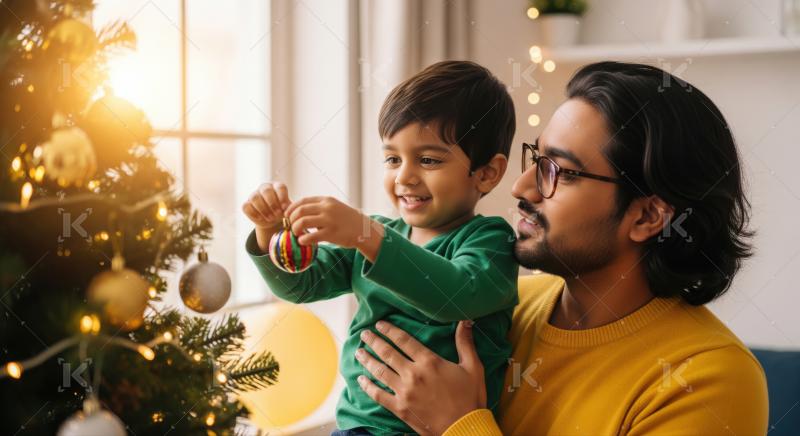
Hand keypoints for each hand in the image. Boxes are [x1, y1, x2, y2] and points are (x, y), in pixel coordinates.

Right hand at [241, 182, 291, 251]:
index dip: (282, 198)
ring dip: (263, 209)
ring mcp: (254, 195)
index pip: (280, 187)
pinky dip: (253, 213)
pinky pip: (246, 206)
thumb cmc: (283, 213)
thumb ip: (292, 209)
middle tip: (277, 214)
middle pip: (266, 190)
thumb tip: (295, 211)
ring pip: (255, 197)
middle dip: (272, 204)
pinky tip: (261, 219)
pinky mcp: (246, 204)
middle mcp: (265, 188)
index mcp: (277, 186)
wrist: (272, 221)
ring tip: (271, 218)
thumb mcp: (289, 210)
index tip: (285, 208)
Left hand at [284, 196, 383, 259]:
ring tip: (296, 234)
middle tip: (290, 226)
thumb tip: (299, 212)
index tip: (287, 215)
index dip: (291, 208)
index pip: (303, 201)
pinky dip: (303, 239)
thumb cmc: (346, 220)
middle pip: (300, 211)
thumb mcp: (334, 207)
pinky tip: (303, 241)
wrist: (363, 230)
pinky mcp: (331, 233)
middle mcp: (327, 208)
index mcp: (326, 200)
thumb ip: (319, 207)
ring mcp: (329, 221)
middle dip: (291, 219)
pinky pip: (311, 236)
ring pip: (302, 222)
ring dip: (295, 229)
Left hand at [355, 320, 485, 434]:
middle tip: (364, 334)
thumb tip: (465, 321)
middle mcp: (413, 373)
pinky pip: (378, 394)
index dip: (390, 330)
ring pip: (380, 371)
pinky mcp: (400, 408)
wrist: (464, 428)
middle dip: (374, 341)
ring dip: (367, 360)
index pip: (404, 340)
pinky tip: (360, 379)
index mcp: (429, 361)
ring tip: (359, 352)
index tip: (380, 324)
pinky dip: (367, 386)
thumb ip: (465, 343)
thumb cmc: (470, 398)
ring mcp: (404, 391)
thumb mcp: (473, 367)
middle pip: (387, 353)